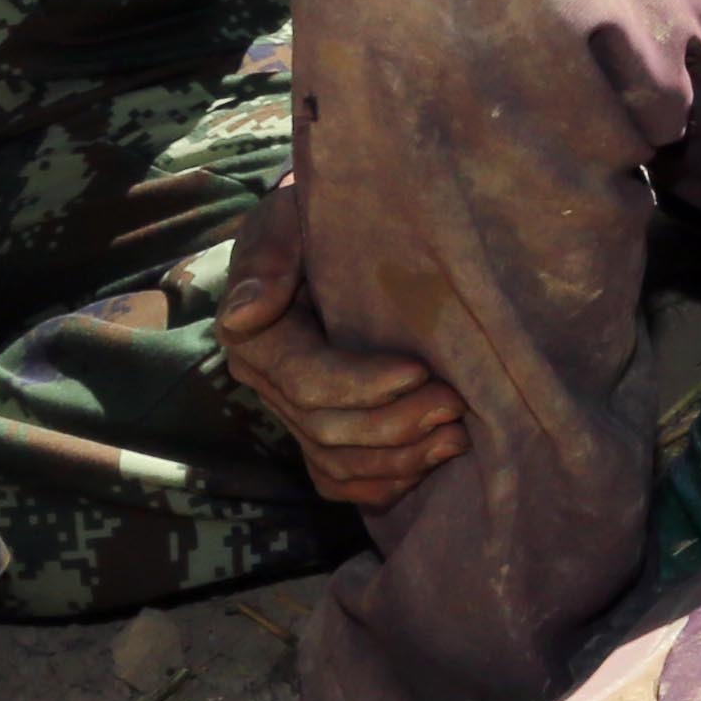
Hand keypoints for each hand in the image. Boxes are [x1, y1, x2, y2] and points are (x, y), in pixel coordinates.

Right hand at [211, 175, 466, 509]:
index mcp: (257, 340)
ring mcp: (295, 415)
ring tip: (457, 436)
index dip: (364, 386)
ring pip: (339, 465)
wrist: (328, 232)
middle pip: (328, 431)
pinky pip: (345, 482)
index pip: (309, 382)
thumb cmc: (313, 216)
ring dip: (400, 459)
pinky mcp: (321, 434)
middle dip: (395, 425)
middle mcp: (270, 387)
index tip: (420, 370)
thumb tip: (244, 315)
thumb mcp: (288, 217)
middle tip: (455, 405)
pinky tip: (432, 465)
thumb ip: (269, 257)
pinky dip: (387, 483)